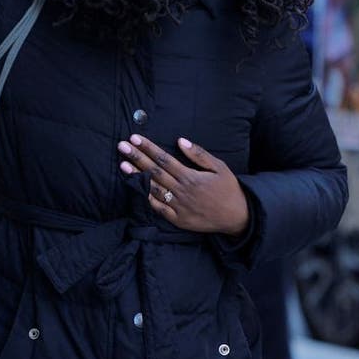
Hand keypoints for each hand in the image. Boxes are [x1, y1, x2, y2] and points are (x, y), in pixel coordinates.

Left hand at [117, 135, 248, 236]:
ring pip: (152, 189)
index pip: (164, 159)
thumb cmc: (228, 189)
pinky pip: (157, 208)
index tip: (135, 138)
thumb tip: (180, 141)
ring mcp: (178, 206)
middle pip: (154, 171)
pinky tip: (135, 187)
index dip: (148, 148)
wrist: (237, 217)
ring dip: (136, 176)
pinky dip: (146, 198)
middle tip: (121, 146)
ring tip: (122, 164)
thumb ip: (199, 155)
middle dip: (136, 157)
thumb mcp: (219, 168)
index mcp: (190, 177)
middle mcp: (181, 191)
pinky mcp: (177, 219)